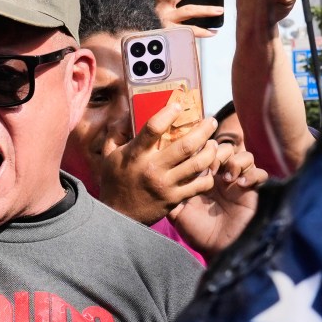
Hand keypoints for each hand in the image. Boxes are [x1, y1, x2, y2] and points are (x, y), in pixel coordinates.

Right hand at [81, 99, 222, 226]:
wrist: (118, 216)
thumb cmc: (114, 183)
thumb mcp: (108, 155)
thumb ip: (116, 132)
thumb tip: (127, 112)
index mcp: (135, 155)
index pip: (153, 128)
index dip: (168, 113)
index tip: (179, 105)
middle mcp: (153, 168)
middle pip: (186, 145)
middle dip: (203, 129)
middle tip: (211, 121)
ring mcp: (166, 185)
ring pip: (198, 164)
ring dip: (211, 150)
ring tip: (214, 143)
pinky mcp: (175, 199)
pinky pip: (199, 185)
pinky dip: (209, 174)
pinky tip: (210, 167)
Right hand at [153, 0, 222, 36]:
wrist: (146, 49)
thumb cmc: (157, 28)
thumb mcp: (161, 12)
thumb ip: (170, 1)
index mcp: (159, 2)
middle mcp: (162, 9)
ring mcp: (166, 21)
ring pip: (188, 10)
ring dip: (206, 9)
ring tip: (219, 10)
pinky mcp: (171, 33)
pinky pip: (190, 31)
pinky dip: (203, 32)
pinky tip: (213, 32)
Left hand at [169, 143, 266, 254]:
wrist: (219, 250)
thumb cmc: (199, 234)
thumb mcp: (179, 214)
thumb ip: (171, 197)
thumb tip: (161, 180)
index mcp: (205, 178)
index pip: (206, 152)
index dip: (202, 151)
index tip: (195, 161)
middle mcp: (223, 177)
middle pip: (225, 149)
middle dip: (218, 153)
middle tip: (212, 168)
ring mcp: (239, 183)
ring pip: (245, 156)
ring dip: (236, 161)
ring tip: (226, 178)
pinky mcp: (254, 192)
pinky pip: (260, 173)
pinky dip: (253, 174)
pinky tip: (241, 185)